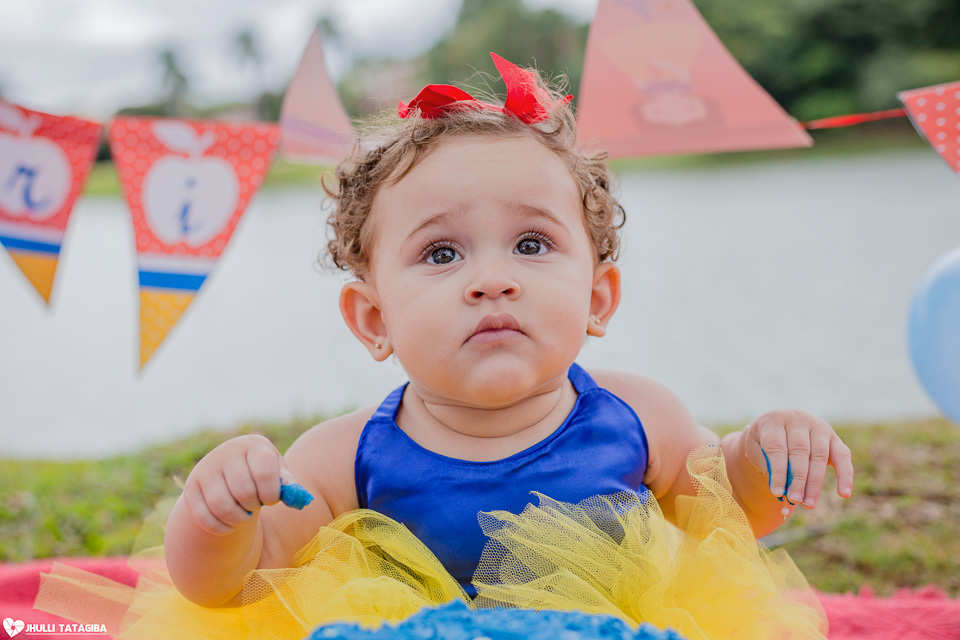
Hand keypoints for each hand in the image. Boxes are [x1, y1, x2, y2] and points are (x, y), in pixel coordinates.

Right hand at [181, 434, 295, 534]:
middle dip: (254, 506)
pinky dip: (222, 528)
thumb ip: (288, 484)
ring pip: (222, 506)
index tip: (271, 498)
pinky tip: (231, 525)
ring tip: (245, 515)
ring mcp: (205, 470)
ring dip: (239, 519)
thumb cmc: (260, 473)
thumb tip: (296, 498)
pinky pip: (205, 518)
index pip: (264, 471)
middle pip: (243, 491)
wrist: (228, 472)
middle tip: (256, 505)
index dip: (271, 492)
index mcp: (252, 446)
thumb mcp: (277, 472)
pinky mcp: (191, 490)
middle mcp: (225, 453)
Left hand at [743, 410, 853, 508]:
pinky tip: (844, 494)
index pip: (776, 447)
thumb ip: (766, 465)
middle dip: (798, 479)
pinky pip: (843, 455)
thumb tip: (781, 490)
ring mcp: (818, 427)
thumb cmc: (763, 442)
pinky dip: (845, 475)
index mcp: (774, 421)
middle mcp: (798, 420)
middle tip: (794, 500)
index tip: (777, 493)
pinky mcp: (834, 438)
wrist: (778, 426)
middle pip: (800, 451)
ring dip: (815, 483)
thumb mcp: (755, 449)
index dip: (777, 471)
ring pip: (819, 456)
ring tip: (808, 504)